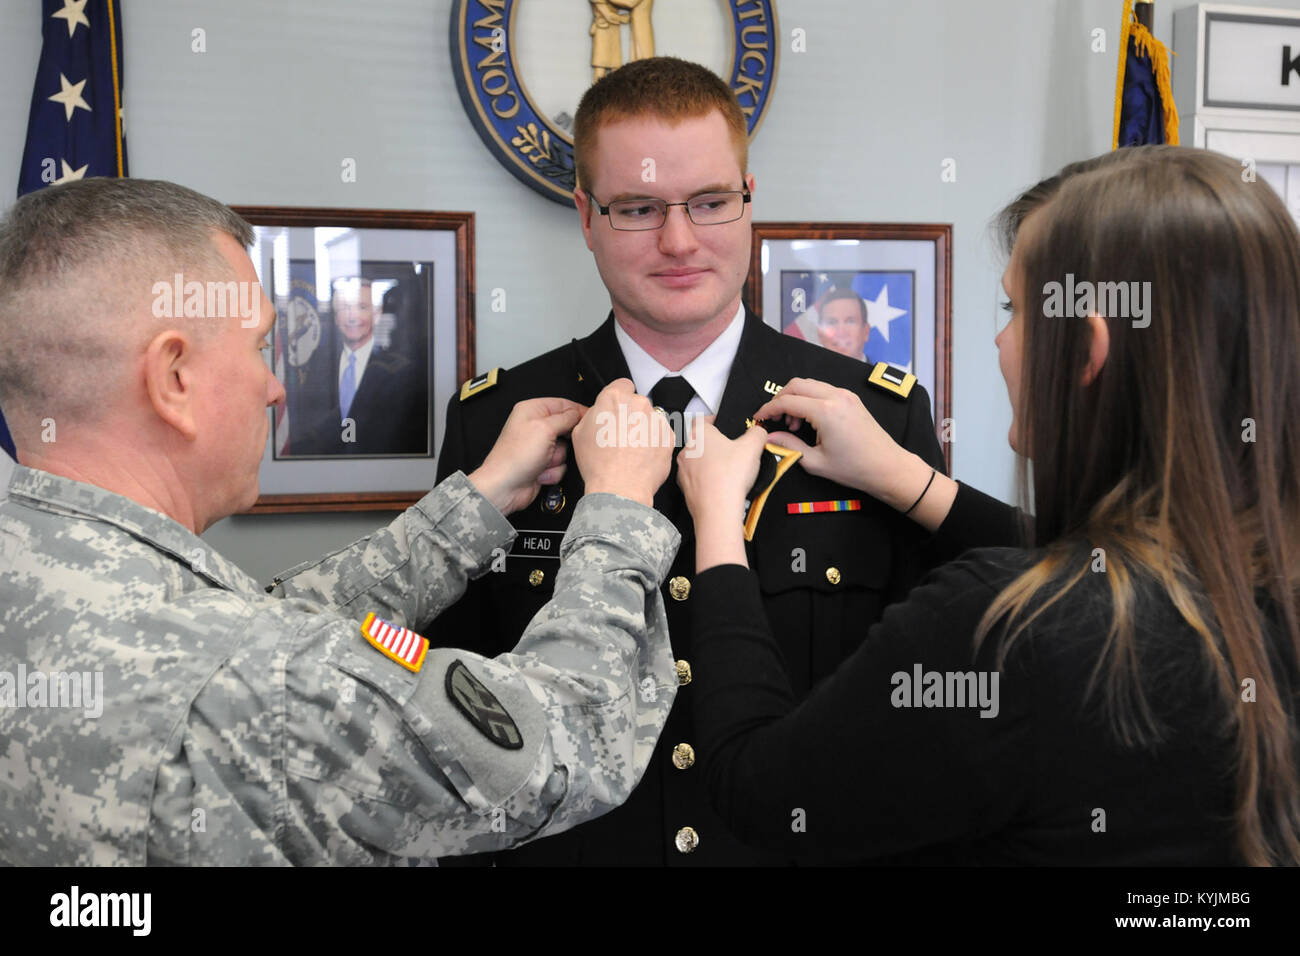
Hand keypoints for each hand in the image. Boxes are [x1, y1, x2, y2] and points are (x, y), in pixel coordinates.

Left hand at [468, 397, 585, 514]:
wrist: (505, 487)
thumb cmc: (515, 457)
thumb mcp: (545, 428)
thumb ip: (566, 417)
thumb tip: (578, 413)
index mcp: (531, 410)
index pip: (563, 404)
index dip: (578, 411)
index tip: (591, 419)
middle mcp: (534, 426)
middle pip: (566, 428)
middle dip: (564, 441)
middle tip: (555, 445)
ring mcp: (538, 446)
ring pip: (565, 449)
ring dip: (556, 458)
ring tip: (542, 461)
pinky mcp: (542, 463)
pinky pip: (560, 464)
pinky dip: (552, 470)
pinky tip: (539, 472)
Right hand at [571, 378, 674, 506]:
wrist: (620, 488)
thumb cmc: (599, 464)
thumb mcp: (580, 434)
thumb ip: (593, 415)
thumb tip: (599, 414)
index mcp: (614, 398)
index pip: (622, 385)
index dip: (619, 399)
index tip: (617, 411)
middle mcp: (638, 404)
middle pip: (637, 402)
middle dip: (631, 415)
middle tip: (621, 436)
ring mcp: (656, 419)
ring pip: (650, 418)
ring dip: (644, 429)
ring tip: (632, 451)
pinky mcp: (669, 436)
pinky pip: (661, 434)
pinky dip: (654, 442)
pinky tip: (642, 456)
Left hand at [676, 418, 767, 570]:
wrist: (717, 510)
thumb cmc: (729, 477)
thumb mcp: (753, 447)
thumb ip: (757, 433)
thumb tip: (759, 431)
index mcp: (699, 434)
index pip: (702, 418)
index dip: (715, 420)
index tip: (724, 425)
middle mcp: (686, 450)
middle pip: (701, 441)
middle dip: (716, 445)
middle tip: (732, 451)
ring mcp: (683, 470)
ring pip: (698, 461)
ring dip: (710, 463)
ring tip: (728, 471)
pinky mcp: (685, 488)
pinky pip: (697, 479)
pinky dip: (707, 480)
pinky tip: (721, 485)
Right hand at [753, 377, 923, 509]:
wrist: (888, 467)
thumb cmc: (854, 469)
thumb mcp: (816, 462)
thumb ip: (789, 445)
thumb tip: (769, 438)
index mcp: (826, 411)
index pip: (787, 401)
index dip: (768, 409)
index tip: (758, 419)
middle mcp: (836, 396)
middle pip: (796, 385)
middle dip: (780, 399)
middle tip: (773, 419)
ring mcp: (845, 395)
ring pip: (810, 384)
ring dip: (795, 399)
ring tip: (793, 424)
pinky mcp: (851, 399)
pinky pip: (823, 390)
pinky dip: (809, 399)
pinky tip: (809, 420)